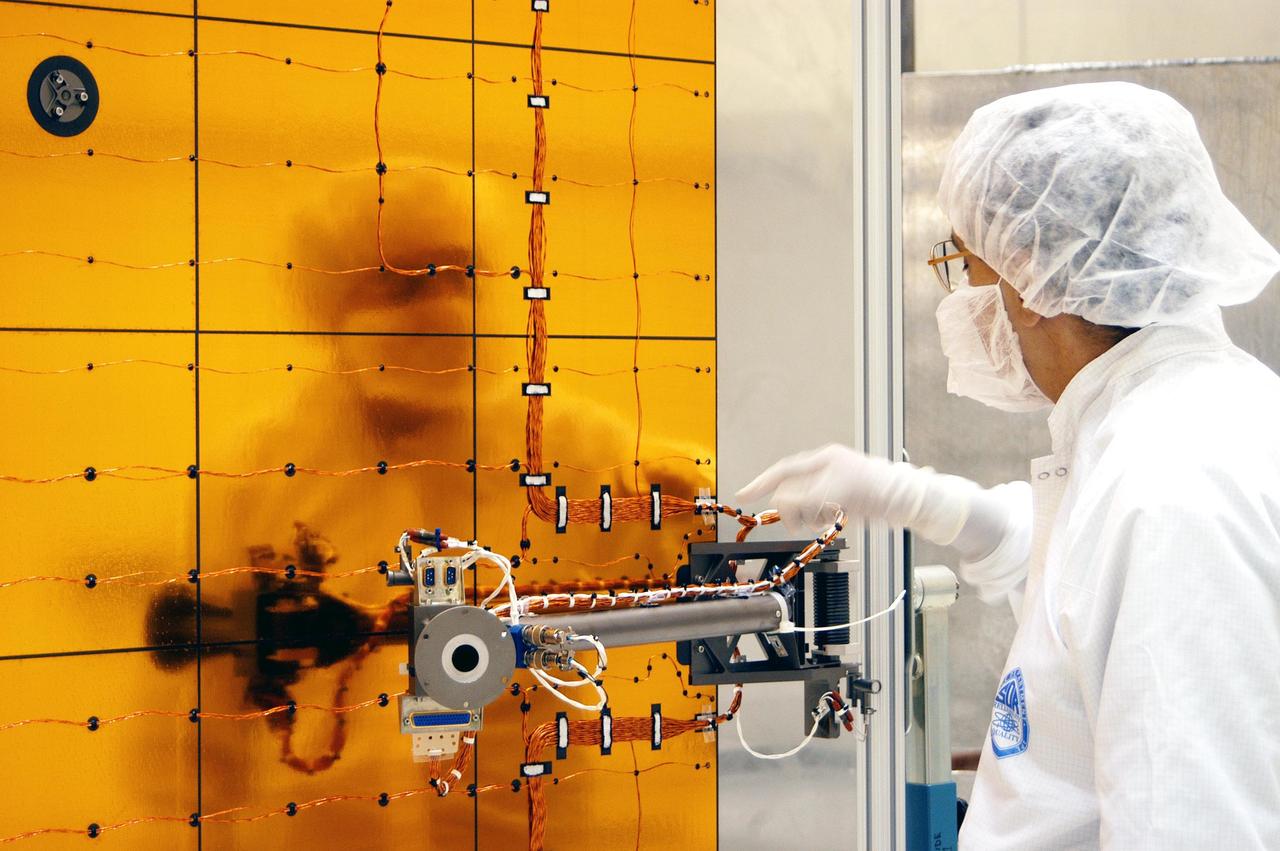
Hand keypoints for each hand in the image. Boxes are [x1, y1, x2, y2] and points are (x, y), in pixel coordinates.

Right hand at [736, 444, 923, 532]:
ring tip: (823, 520)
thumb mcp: (832, 491)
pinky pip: (818, 514)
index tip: (743, 496)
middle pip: (792, 491)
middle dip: (792, 508)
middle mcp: (825, 471)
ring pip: (804, 505)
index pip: (784, 470)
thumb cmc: (874, 488)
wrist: (904, 501)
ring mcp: (833, 487)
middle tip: (797, 522)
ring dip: (808, 516)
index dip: (761, 483)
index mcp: (822, 459)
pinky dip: (820, 520)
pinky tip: (832, 522)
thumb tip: (780, 504)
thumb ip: (802, 497)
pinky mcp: (842, 503)